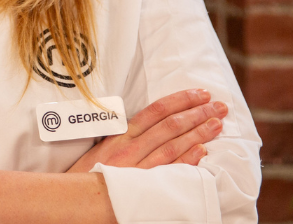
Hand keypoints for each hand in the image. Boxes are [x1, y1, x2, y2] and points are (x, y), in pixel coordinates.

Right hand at [66, 89, 226, 172]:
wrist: (73, 199)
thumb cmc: (86, 174)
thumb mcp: (101, 149)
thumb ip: (124, 137)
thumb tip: (148, 124)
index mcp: (121, 135)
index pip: (155, 111)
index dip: (180, 100)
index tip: (200, 93)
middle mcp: (130, 149)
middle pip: (169, 125)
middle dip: (197, 113)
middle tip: (219, 106)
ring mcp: (137, 168)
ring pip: (173, 146)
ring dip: (198, 133)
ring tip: (217, 125)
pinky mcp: (142, 187)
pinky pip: (168, 171)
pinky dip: (186, 160)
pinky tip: (202, 151)